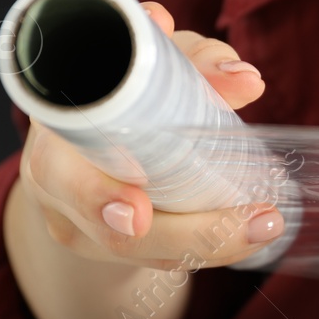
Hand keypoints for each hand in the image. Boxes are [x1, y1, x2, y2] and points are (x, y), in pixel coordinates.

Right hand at [15, 3, 281, 269]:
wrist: (88, 122)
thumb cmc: (124, 82)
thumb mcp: (158, 61)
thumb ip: (195, 62)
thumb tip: (243, 80)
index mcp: (54, 127)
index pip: (57, 167)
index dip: (94, 195)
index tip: (137, 213)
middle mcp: (53, 180)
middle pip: (108, 231)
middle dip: (182, 235)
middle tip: (253, 221)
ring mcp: (74, 219)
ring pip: (137, 251)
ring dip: (208, 245)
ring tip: (265, 225)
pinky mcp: (101, 243)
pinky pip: (153, 258)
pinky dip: (203, 248)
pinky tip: (249, 236)